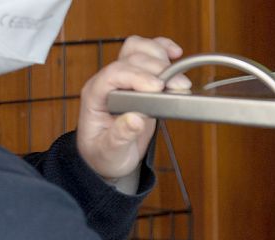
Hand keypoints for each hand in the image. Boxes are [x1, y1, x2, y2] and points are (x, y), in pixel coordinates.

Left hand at [76, 36, 191, 179]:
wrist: (107, 157)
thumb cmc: (104, 154)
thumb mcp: (109, 152)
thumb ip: (119, 136)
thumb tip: (135, 119)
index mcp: (95, 96)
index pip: (114, 74)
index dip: (137, 76)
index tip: (158, 87)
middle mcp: (108, 83)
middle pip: (130, 58)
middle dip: (157, 69)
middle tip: (178, 86)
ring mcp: (124, 79)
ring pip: (138, 49)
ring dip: (160, 56)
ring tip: (178, 77)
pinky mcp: (139, 80)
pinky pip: (146, 52)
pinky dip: (162, 48)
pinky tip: (175, 53)